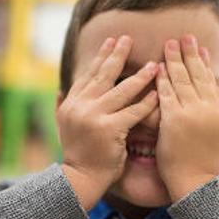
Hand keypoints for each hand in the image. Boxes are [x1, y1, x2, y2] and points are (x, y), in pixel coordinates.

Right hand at [57, 35, 158, 208]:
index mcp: (71, 103)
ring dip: (140, 77)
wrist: (80, 179)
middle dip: (118, 55)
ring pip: (121, 91)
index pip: (88, 74)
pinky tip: (159, 93)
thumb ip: (62, 105)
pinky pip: (133, 112)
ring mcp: (94, 117)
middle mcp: (80, 106)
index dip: (101, 56)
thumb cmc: (77, 154)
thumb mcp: (63, 127)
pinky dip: (147, 102)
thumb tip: (60, 88)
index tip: (113, 41)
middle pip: (103, 75)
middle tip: (130, 39)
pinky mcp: (109, 130)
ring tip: (154, 65)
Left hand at [155, 35, 218, 201]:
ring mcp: (192, 113)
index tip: (200, 48)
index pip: (213, 81)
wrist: (196, 183)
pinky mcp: (174, 120)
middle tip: (184, 36)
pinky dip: (162, 79)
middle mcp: (210, 109)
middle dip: (190, 53)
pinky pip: (167, 94)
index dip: (205, 63)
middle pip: (198, 74)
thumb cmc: (208, 162)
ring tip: (169, 44)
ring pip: (182, 80)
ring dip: (174, 59)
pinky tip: (157, 67)